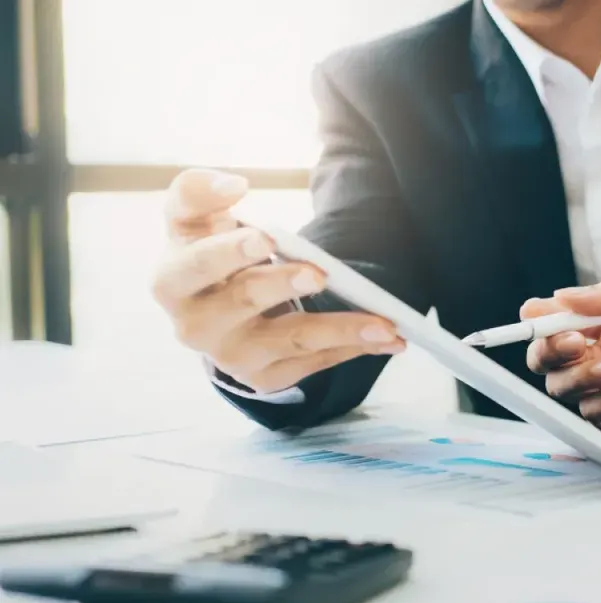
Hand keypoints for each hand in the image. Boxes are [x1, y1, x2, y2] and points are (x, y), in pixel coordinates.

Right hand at [151, 169, 406, 392]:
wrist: (213, 306)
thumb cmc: (205, 250)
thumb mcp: (191, 218)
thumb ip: (197, 191)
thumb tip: (233, 184)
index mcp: (171, 282)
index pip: (195, 266)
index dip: (228, 253)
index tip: (264, 237)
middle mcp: (196, 327)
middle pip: (245, 302)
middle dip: (283, 286)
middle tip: (321, 273)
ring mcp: (232, 357)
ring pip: (293, 341)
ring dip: (342, 329)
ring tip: (385, 323)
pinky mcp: (264, 378)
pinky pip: (315, 363)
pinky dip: (354, 349)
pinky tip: (386, 340)